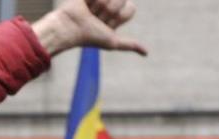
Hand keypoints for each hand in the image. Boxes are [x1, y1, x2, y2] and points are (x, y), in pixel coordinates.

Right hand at [32, 0, 146, 56]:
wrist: (71, 26)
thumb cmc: (90, 37)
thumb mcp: (113, 42)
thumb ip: (130, 44)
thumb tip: (146, 53)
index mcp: (118, 16)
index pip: (131, 8)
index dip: (120, 16)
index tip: (107, 24)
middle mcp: (110, 4)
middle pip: (123, 0)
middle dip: (110, 10)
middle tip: (97, 17)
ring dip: (101, 3)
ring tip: (90, 10)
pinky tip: (86, 2)